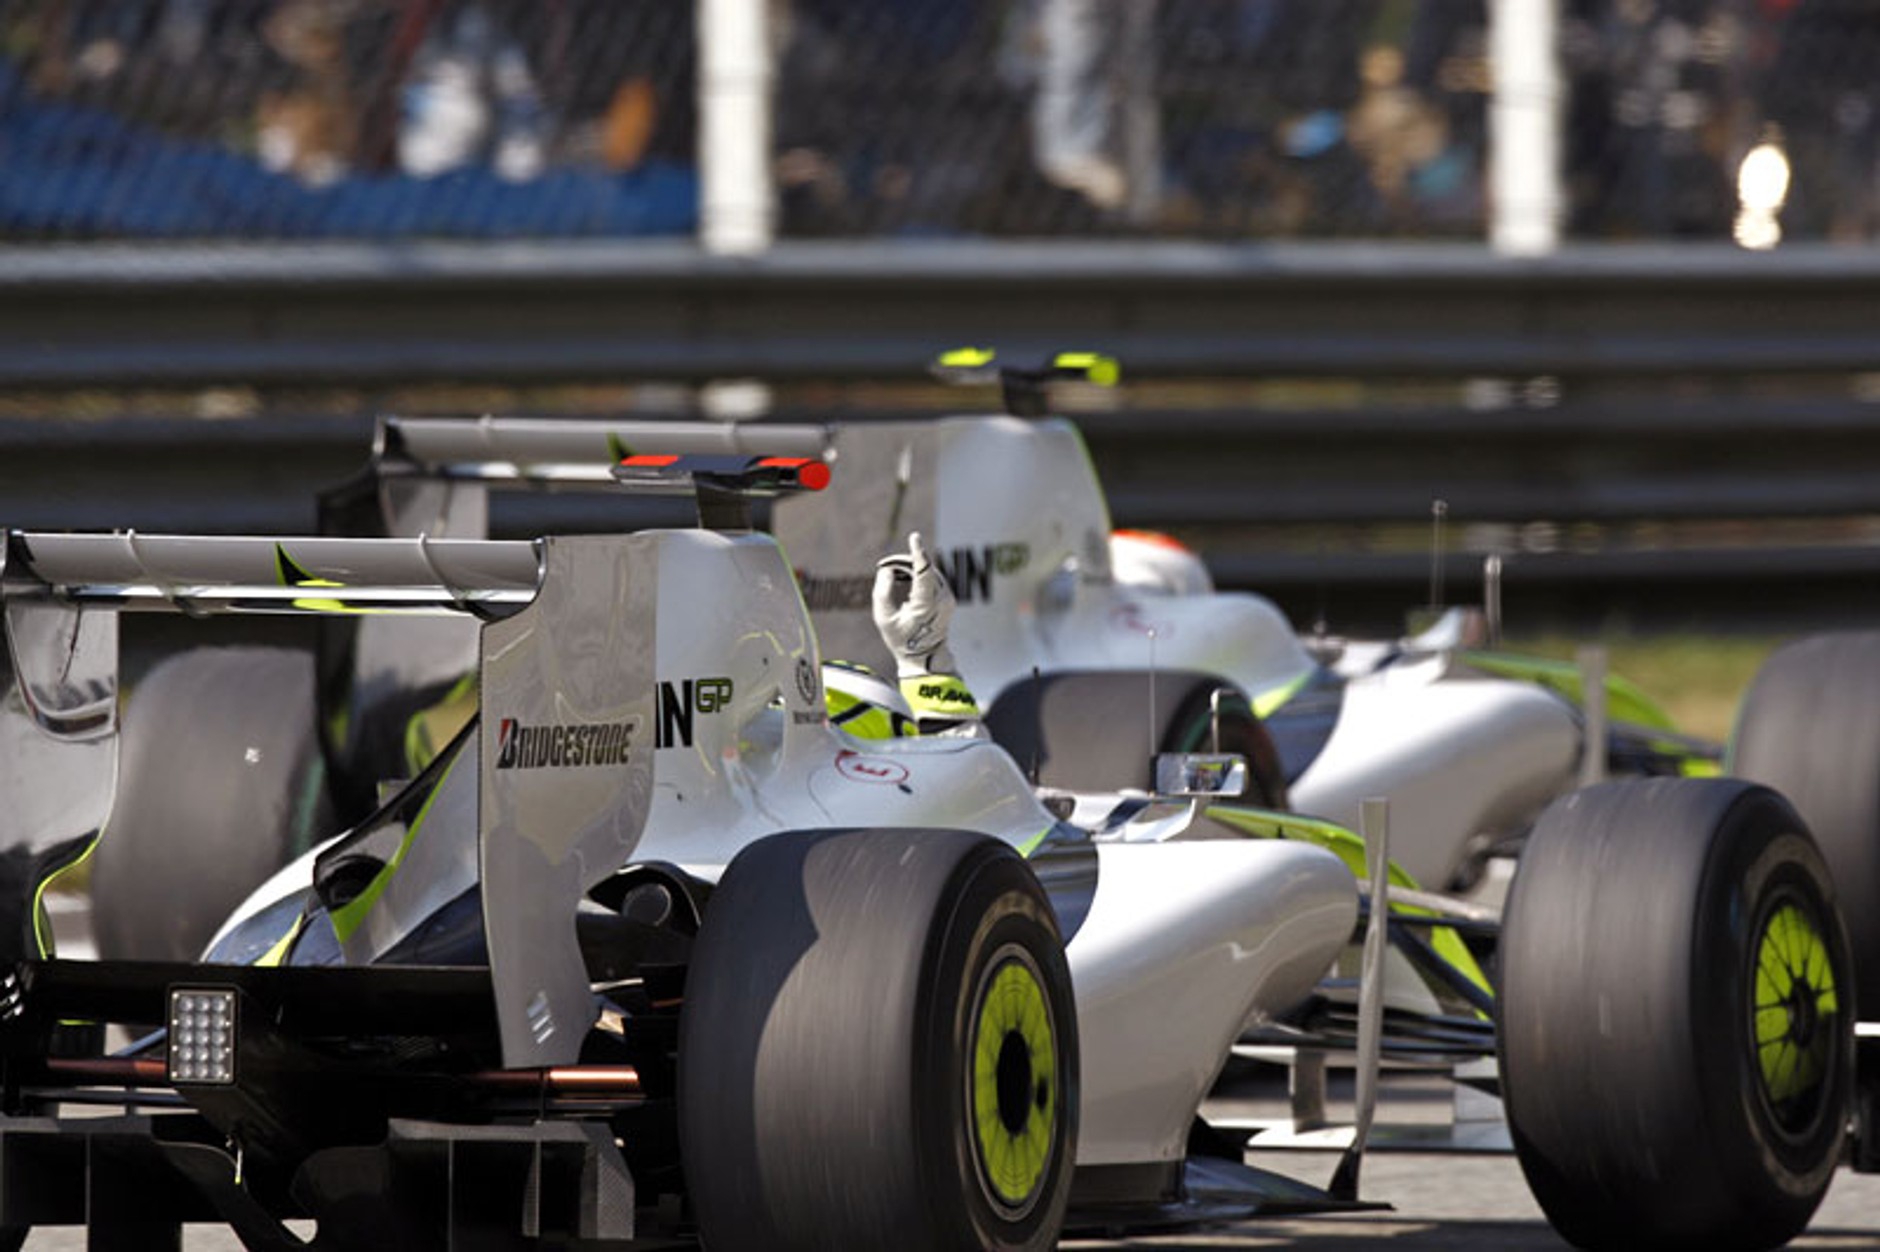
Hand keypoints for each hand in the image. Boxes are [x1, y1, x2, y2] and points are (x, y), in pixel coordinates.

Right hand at [872, 531, 957, 676]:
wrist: (924, 657)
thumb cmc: (901, 639)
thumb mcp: (883, 618)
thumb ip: (882, 591)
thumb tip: (888, 570)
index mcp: (926, 605)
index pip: (924, 572)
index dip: (918, 553)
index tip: (914, 537)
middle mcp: (941, 599)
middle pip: (924, 568)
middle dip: (904, 562)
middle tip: (884, 567)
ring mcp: (947, 598)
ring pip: (929, 571)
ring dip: (910, 569)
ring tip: (892, 576)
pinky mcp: (948, 597)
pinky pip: (933, 578)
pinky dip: (918, 575)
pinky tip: (904, 581)